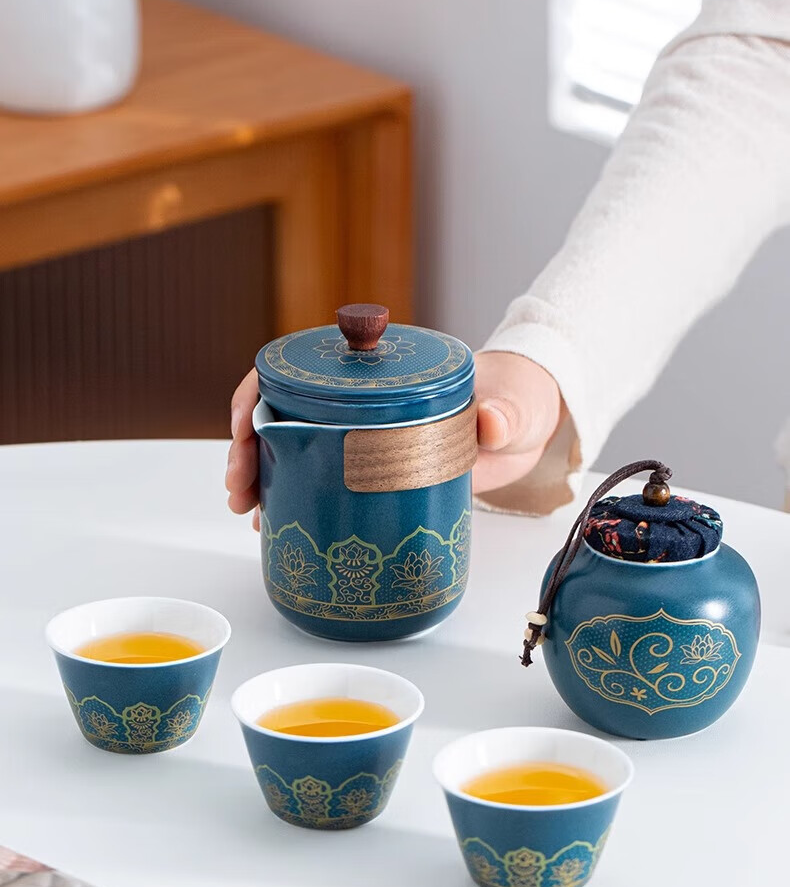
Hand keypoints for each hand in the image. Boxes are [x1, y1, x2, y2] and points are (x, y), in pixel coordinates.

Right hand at [226, 350, 561, 522]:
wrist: (532, 425)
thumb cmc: (518, 397)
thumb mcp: (515, 402)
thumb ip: (505, 411)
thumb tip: (492, 423)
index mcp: (381, 368)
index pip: (300, 366)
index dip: (259, 391)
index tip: (245, 425)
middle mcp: (361, 396)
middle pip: (283, 409)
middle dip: (248, 444)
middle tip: (239, 486)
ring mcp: (362, 432)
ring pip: (292, 444)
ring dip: (260, 472)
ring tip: (247, 508)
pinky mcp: (372, 467)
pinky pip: (319, 475)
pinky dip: (290, 494)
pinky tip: (271, 520)